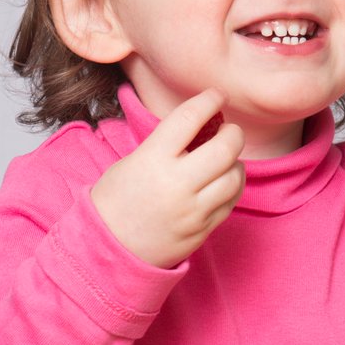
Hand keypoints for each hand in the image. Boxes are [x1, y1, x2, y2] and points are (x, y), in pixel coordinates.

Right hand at [90, 89, 245, 267]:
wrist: (108, 248)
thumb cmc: (116, 200)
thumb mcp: (132, 162)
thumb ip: (166, 144)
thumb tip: (201, 126)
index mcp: (152, 159)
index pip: (190, 118)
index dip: (209, 101)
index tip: (217, 96)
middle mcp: (176, 184)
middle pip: (225, 148)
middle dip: (234, 132)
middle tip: (229, 129)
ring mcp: (193, 210)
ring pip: (235, 176)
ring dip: (236, 162)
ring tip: (225, 159)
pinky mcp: (202, 230)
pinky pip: (231, 202)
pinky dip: (233, 186)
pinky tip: (224, 181)